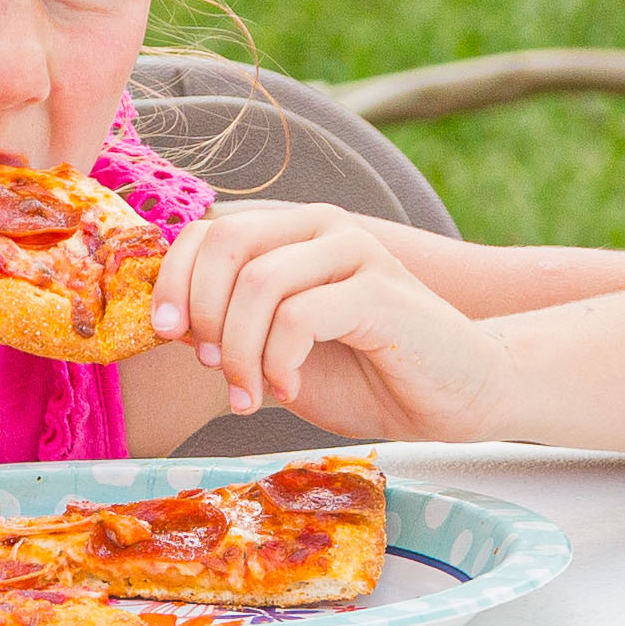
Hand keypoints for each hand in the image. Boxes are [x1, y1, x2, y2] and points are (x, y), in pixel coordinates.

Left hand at [149, 203, 510, 440]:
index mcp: (291, 234)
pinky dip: (280, 360)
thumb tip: (170, 323)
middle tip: (214, 368)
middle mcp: (321, 228)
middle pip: (225, 243)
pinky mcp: (381, 292)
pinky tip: (291, 388)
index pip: (207, 229)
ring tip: (250, 393)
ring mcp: (356, 253)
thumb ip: (232, 327)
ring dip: (240, 350)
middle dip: (203, 313)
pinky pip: (301, 315)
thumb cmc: (368, 374)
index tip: (169, 336)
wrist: (455, 396)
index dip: (172, 280)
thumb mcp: (279, 351)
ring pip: (259, 282)